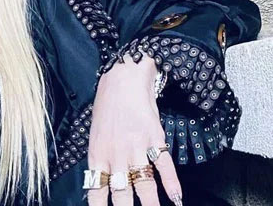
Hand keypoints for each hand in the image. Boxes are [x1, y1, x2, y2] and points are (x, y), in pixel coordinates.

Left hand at [86, 53, 182, 205]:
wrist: (122, 80)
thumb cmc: (107, 107)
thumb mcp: (96, 136)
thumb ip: (99, 159)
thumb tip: (100, 181)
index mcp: (97, 155)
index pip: (96, 190)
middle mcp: (115, 155)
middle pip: (121, 193)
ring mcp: (135, 147)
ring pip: (143, 183)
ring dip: (151, 204)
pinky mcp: (154, 138)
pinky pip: (164, 165)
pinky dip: (172, 184)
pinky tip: (177, 198)